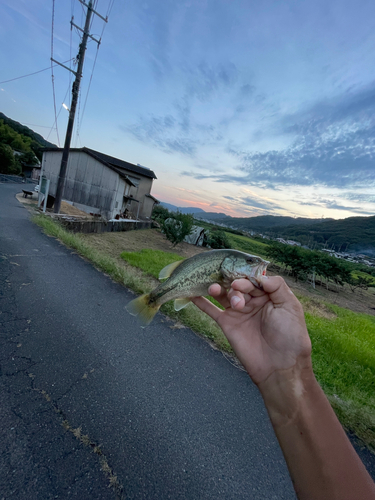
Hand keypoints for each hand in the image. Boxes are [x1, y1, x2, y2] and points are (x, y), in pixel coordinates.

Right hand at [192, 276, 311, 385]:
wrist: (279, 366)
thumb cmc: (290, 336)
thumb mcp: (290, 306)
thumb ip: (277, 286)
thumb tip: (259, 276)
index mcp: (269, 295)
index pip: (254, 279)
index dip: (248, 277)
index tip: (244, 282)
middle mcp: (253, 301)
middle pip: (238, 284)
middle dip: (235, 284)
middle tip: (236, 289)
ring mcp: (238, 312)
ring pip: (224, 294)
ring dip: (218, 287)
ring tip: (215, 289)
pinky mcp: (227, 323)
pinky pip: (211, 310)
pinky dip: (201, 302)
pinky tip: (192, 293)